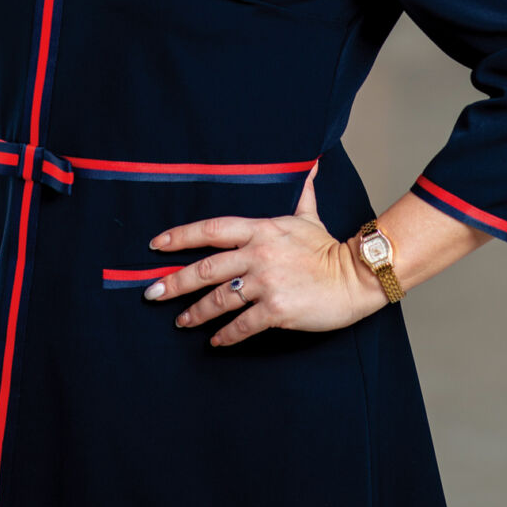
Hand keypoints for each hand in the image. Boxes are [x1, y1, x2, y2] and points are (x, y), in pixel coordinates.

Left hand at [144, 163, 382, 345]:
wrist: (355, 277)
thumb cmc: (328, 247)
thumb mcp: (309, 217)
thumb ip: (302, 194)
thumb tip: (312, 165)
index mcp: (261, 230)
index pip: (211, 229)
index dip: (180, 236)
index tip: (156, 245)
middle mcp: (258, 254)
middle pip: (205, 267)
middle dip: (174, 282)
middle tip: (151, 293)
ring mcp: (266, 283)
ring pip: (219, 299)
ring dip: (195, 313)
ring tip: (181, 321)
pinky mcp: (276, 310)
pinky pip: (242, 325)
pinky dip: (226, 335)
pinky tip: (215, 341)